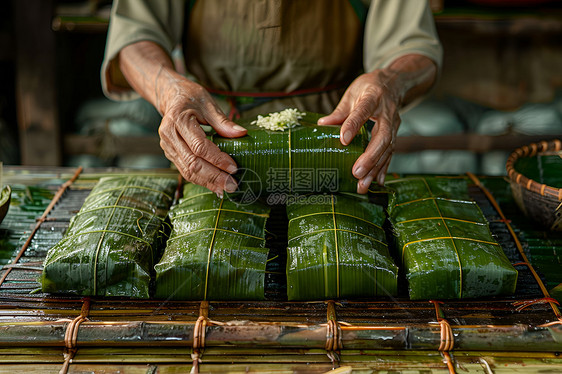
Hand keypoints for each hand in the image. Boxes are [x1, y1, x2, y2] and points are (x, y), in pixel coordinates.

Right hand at [118, 41, 246, 196]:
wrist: (170, 96)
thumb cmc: (191, 97)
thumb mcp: (209, 103)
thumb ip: (223, 121)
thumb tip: (242, 134)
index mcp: (178, 120)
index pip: (199, 146)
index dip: (217, 159)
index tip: (234, 168)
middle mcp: (169, 135)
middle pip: (193, 163)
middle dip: (214, 177)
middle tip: (233, 185)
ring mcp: (168, 146)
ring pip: (187, 171)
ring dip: (208, 183)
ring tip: (225, 189)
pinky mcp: (170, 154)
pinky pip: (185, 171)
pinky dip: (201, 180)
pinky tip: (215, 186)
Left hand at [318, 70, 400, 193]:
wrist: (394, 83)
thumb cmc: (369, 88)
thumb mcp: (352, 93)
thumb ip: (339, 111)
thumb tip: (321, 125)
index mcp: (373, 97)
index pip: (363, 111)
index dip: (353, 125)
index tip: (343, 139)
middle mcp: (387, 112)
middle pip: (382, 136)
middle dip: (370, 157)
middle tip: (356, 173)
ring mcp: (394, 124)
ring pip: (387, 148)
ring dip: (376, 168)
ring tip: (363, 184)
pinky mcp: (395, 134)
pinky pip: (390, 153)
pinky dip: (383, 168)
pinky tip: (376, 182)